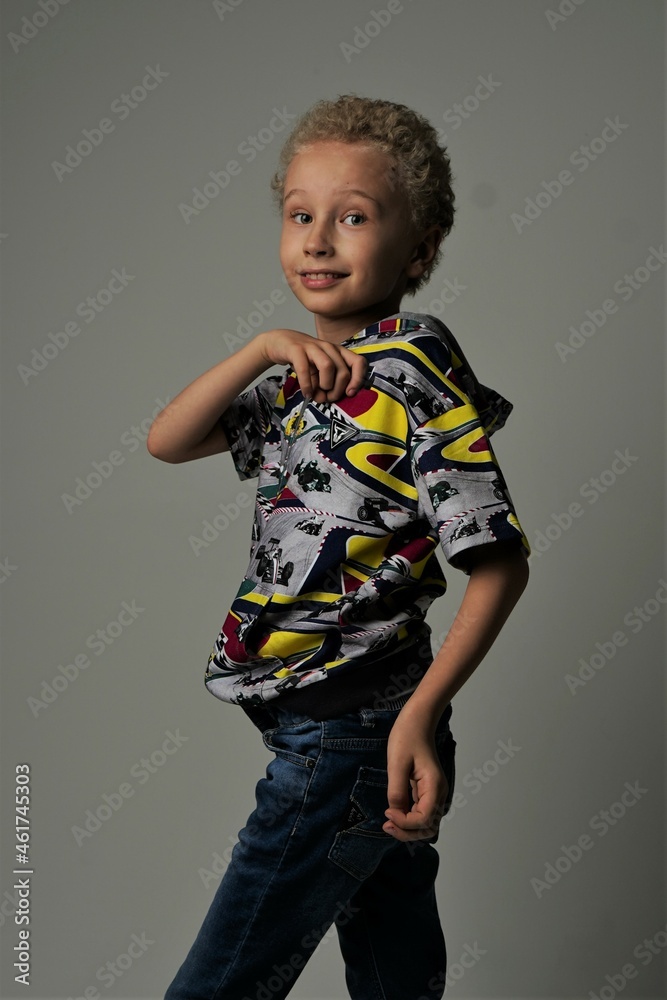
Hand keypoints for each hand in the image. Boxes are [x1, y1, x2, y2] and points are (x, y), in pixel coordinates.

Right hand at [258, 329, 367, 403]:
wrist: (280, 343)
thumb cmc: (304, 359)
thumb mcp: (319, 372)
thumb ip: (325, 385)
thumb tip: (324, 399)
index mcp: (338, 352)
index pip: (359, 362)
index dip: (358, 379)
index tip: (350, 393)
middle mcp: (329, 347)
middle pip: (343, 371)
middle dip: (337, 391)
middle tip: (327, 398)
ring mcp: (313, 346)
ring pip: (328, 367)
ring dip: (325, 385)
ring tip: (317, 394)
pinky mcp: (296, 349)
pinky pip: (305, 369)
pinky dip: (306, 385)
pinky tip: (306, 393)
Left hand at [383, 710, 448, 841]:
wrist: (417, 721)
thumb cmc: (407, 736)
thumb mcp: (396, 763)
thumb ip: (396, 790)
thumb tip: (395, 812)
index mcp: (434, 786)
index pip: (423, 819)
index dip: (404, 822)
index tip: (387, 811)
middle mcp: (439, 793)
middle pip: (428, 828)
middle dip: (407, 832)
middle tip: (386, 824)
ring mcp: (434, 793)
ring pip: (426, 825)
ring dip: (409, 829)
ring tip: (389, 822)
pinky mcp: (427, 791)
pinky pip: (421, 814)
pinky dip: (409, 820)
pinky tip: (394, 813)